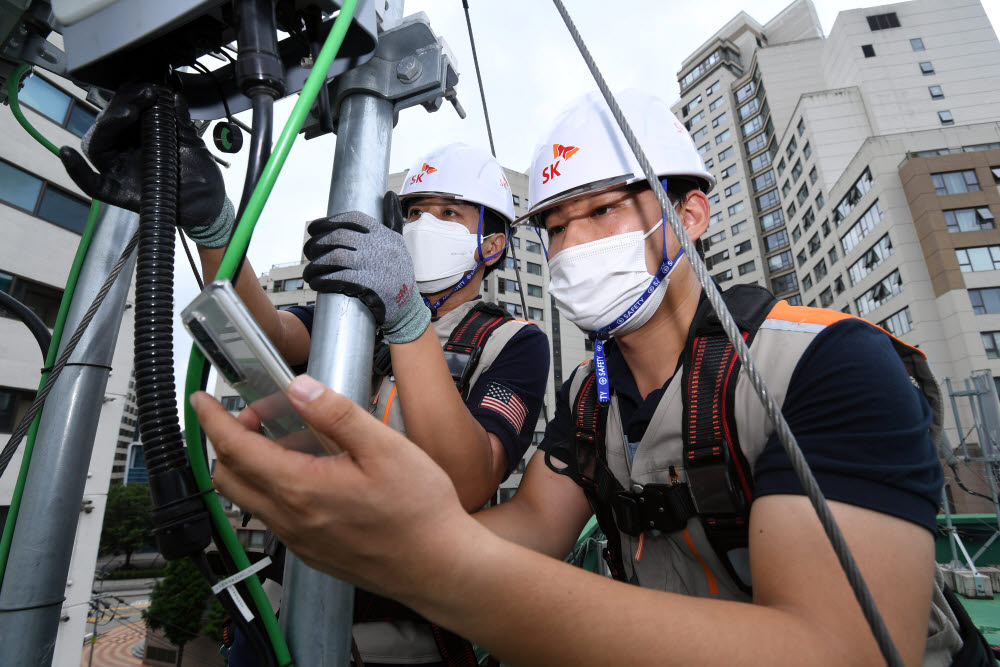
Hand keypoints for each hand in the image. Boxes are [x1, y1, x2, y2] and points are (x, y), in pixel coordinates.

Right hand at [59, 82, 225, 228]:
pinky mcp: (120, 193)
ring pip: (97, 146)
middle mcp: (124, 153)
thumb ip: (178, 119)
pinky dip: (77, 171)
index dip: (129, 97)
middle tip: (143, 95)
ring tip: (128, 112)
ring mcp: (120, 172)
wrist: (210, 202)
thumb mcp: (190, 139)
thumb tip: (172, 95)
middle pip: (106, 127)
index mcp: (137, 138)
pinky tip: (66, 154)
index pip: (122, 114)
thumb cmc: (197, 172)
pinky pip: (93, 185)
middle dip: (120, 106)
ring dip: (108, 125)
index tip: (148, 88)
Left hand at [191, 375, 471, 599]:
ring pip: (249, 501)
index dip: (212, 421)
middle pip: (229, 479)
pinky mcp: (312, 553)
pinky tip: (311, 475)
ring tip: (289, 442)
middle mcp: (290, 519)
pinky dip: (273, 490)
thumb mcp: (385, 448)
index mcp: (301, 489)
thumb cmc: (418, 512)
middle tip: (254, 417)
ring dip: (251, 467)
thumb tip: (299, 388)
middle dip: (228, 443)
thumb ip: (337, 415)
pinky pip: (274, 519)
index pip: (235, 450)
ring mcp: (299, 541)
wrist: (438, 567)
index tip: (202, 402)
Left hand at [303, 193, 429, 342]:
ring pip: (335, 257)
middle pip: (338, 237)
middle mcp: (378, 247)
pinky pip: (339, 278)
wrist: (408, 305)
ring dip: (316, 265)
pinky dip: (323, 280)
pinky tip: (316, 283)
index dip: (328, 221)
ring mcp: (373, 266)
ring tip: (308, 273)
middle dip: (317, 244)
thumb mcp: (398, 243)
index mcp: (383, 234)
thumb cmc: (399, 272)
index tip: (313, 229)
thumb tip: (389, 195)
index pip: (352, 218)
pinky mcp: (369, 285)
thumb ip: (391, 219)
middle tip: (308, 252)